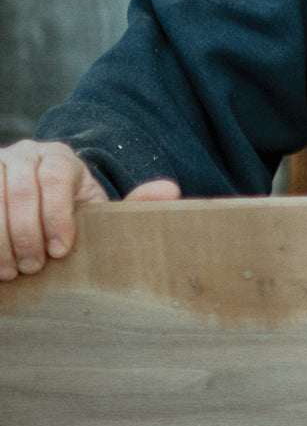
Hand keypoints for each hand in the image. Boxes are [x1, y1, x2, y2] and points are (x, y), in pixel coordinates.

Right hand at [0, 139, 179, 279]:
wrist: (41, 204)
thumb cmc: (75, 213)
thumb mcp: (102, 209)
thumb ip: (135, 203)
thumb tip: (170, 191)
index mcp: (59, 158)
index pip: (55, 179)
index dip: (56, 217)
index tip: (60, 252)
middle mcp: (25, 154)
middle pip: (21, 189)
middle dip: (26, 233)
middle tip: (33, 268)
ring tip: (10, 271)